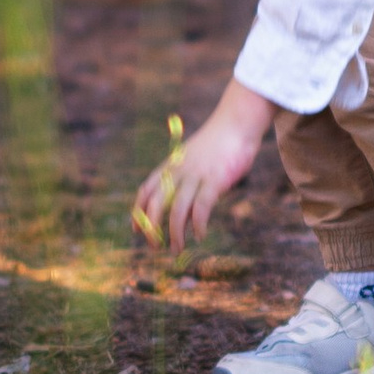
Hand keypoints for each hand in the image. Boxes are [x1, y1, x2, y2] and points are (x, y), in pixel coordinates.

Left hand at [133, 78, 272, 252]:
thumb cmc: (217, 144)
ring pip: (177, 208)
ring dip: (175, 233)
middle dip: (152, 227)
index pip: (146, 190)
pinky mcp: (215, 179)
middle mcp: (179, 170)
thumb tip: (181, 206)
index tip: (137, 231)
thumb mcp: (193, 159)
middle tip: (155, 247)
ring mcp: (196, 174)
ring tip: (176, 250)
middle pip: (156, 202)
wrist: (236, 123)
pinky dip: (198, 224)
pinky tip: (200, 235)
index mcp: (171, 165)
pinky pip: (202, 206)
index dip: (138, 212)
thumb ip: (184, 179)